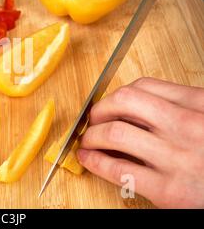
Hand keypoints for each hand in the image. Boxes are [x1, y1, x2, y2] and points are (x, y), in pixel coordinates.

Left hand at [77, 77, 203, 207]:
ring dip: (91, 135)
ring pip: (115, 132)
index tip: (108, 103)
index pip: (145, 87)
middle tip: (92, 118)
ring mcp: (177, 158)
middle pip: (125, 101)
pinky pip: (119, 169)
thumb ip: (183, 109)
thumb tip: (138, 110)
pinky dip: (95, 161)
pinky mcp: (169, 191)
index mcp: (200, 106)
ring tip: (87, 139)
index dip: (117, 94)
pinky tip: (87, 159)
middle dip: (99, 108)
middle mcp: (188, 126)